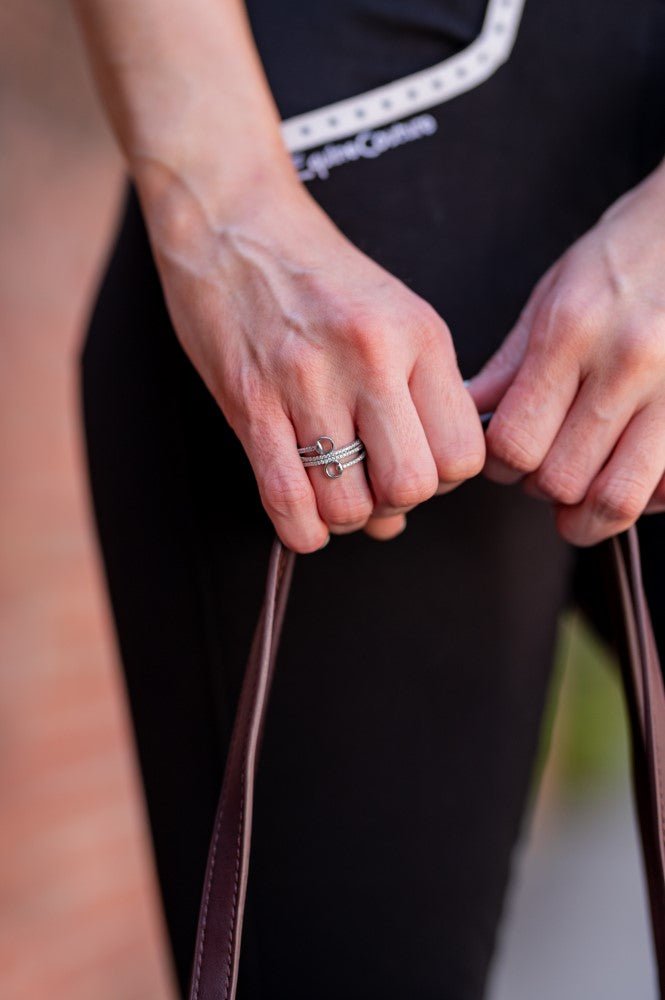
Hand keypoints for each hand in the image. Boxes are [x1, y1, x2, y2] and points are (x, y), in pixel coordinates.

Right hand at [140, 165, 484, 552]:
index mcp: (420, 337)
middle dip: (396, 502)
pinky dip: (303, 531)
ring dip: (346, 516)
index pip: (462, 454)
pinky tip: (306, 521)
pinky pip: (288, 500)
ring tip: (336, 490)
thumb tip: (404, 509)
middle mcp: (371, 359)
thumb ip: (418, 402)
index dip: (444, 479)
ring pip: (350, 505)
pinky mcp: (250, 402)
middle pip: (411, 487)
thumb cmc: (318, 274)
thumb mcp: (397, 316)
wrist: (234, 220)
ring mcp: (307, 382)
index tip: (418, 464)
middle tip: (375, 481)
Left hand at [469, 163, 664, 545]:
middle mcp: (629, 362)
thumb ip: (509, 367)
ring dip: (588, 508)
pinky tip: (629, 470)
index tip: (505, 459)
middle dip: (541, 487)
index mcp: (574, 331)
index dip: (500, 466)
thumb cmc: (624, 259)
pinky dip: (641, 498)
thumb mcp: (554, 296)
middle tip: (544, 468)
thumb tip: (466, 420)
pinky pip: (664, 490)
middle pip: (560, 480)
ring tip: (582, 486)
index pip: (515, 443)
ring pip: (616, 498)